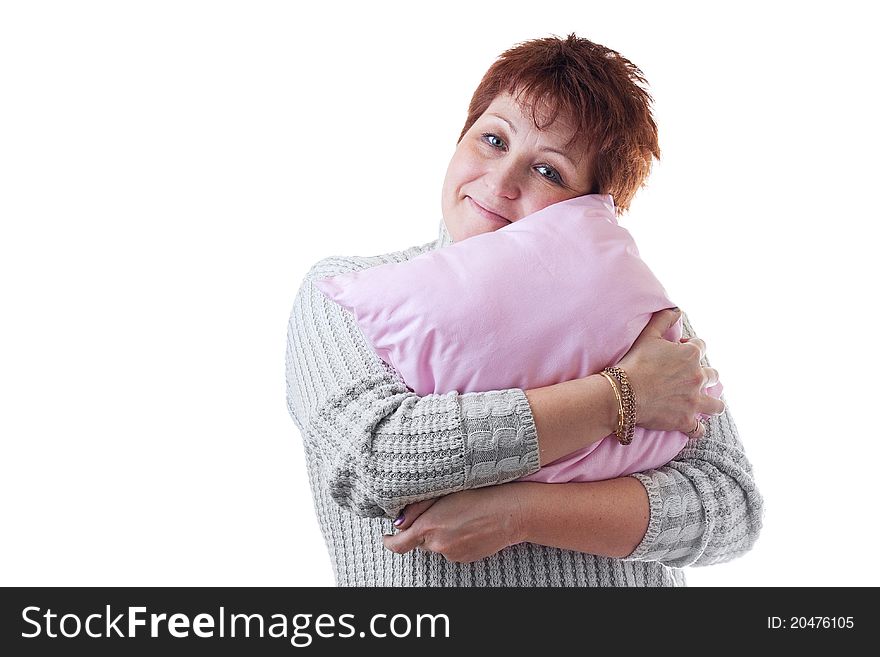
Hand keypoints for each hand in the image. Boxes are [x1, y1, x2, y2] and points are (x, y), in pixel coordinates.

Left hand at [383, 485, 524, 562]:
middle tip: (439, 513)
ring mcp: (451, 554)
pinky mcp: (465, 559)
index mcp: (428, 526)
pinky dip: (454, 541)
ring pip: (437, 546)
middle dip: (423, 530)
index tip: (387, 536)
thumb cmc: (479, 495)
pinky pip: (451, 551)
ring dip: (440, 535)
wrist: (509, 512)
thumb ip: (417, 508)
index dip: (389, 541)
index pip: (398, 544)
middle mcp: (437, 544)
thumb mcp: (444, 493)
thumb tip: (397, 522)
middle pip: (419, 541)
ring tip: (459, 517)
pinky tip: (468, 527)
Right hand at [617, 308, 723, 438]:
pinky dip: (696, 428)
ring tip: (702, 404)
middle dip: (704, 376)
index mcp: (691, 355)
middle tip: (687, 379)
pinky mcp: (686, 420)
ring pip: (716, 405)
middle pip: (713, 375)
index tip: (678, 353)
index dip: (691, 348)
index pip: (702, 346)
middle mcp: (698, 377)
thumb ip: (664, 319)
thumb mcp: (647, 335)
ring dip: (711, 403)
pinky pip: (699, 429)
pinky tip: (691, 426)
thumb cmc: (634, 362)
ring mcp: (694, 401)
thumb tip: (676, 309)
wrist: (623, 392)